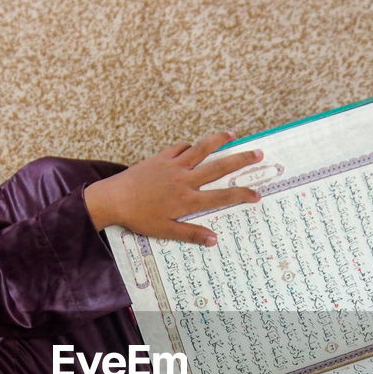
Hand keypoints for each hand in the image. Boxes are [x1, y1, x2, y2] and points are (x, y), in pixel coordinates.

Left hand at [84, 131, 262, 244]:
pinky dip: (190, 146)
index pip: (222, 196)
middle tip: (258, 153)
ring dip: (219, 140)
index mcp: (187, 200)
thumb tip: (214, 239)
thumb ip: (191, 234)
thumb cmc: (139, 218)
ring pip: (202, 149)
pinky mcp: (161, 158)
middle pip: (219, 167)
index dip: (242, 195)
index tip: (257, 194)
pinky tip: (194, 146)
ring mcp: (173, 166)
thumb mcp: (166, 231)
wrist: (113, 199)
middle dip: (241, 160)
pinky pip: (180, 147)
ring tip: (233, 134)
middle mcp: (184, 180)